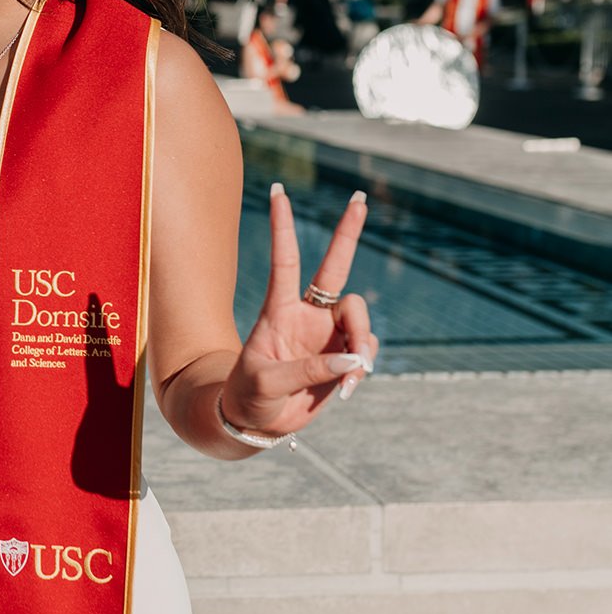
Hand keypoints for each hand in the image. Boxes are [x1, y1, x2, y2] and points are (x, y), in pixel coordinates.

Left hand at [220, 183, 377, 440]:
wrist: (256, 423)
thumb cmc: (249, 397)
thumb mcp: (268, 383)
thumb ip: (310, 370)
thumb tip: (353, 359)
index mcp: (279, 310)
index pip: (284, 261)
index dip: (283, 227)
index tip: (279, 191)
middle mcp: (307, 314)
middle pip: (335, 267)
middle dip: (348, 232)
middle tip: (359, 198)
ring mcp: (328, 333)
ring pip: (360, 320)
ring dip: (362, 345)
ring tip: (349, 380)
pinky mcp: (343, 355)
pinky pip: (365, 352)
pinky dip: (361, 369)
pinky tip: (347, 390)